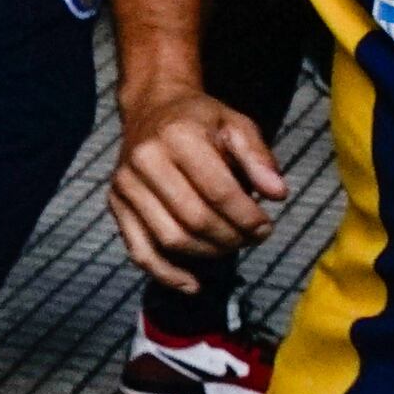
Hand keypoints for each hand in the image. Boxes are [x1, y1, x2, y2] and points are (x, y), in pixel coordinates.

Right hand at [112, 85, 286, 276]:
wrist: (152, 110)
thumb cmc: (201, 121)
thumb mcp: (236, 124)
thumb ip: (258, 157)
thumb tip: (277, 195)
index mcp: (178, 136)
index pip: (218, 191)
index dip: (247, 217)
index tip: (265, 227)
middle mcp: (145, 160)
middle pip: (194, 219)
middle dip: (231, 238)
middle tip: (251, 239)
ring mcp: (126, 185)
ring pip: (170, 239)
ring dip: (207, 254)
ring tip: (229, 247)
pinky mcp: (116, 205)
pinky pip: (140, 251)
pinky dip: (167, 275)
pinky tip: (193, 284)